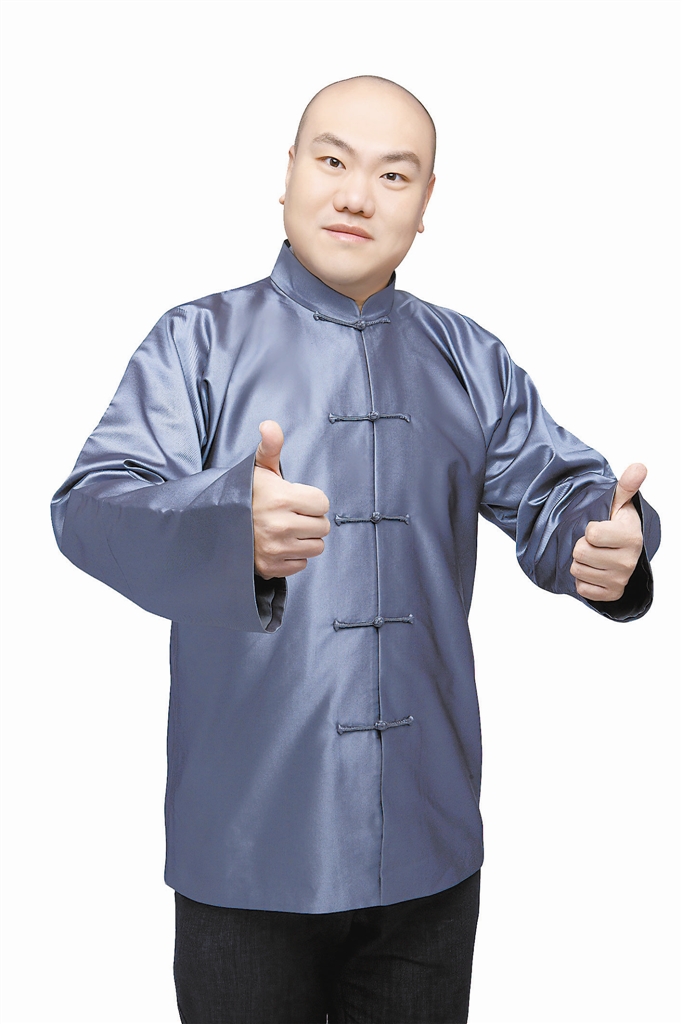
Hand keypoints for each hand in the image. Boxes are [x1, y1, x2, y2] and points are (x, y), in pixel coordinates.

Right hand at [252, 420, 330, 579]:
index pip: (323, 503)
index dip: (311, 500)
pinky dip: (294, 556)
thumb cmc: (246, 494)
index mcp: (281, 498)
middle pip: (322, 526)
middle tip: (291, 514)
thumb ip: (271, 446)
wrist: (218, 524)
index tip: (295, 499)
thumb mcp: (259, 468)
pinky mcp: (271, 567)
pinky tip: (280, 544)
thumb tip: (269, 425)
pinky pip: (301, 564)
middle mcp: (279, 526)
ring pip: (316, 547)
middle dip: (310, 519)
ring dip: (305, 539)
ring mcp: (275, 549)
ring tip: (288, 529)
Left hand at [570, 463, 645, 601]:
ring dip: (581, 563)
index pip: (591, 534)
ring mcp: (621, 579)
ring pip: (578, 570)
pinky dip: (583, 580)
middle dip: (581, 546)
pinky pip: (582, 588)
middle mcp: (628, 560)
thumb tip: (639, 467)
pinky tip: (594, 571)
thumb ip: (626, 486)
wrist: (622, 553)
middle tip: (594, 544)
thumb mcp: (619, 504)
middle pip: (580, 552)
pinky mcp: (612, 594)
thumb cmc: (616, 525)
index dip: (589, 528)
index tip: (600, 527)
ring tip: (594, 556)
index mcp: (631, 536)